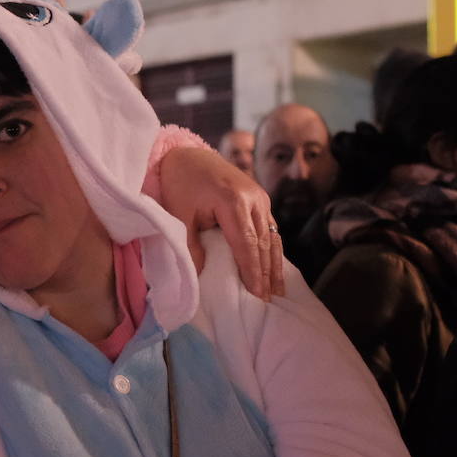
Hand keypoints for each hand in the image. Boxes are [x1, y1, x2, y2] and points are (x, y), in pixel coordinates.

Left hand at [157, 146, 284, 299]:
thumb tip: (200, 274)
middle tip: (269, 300)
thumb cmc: (180, 184)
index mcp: (233, 201)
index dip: (253, 272)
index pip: (247, 244)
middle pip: (264, 243)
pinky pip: (270, 228)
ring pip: (272, 237)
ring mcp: (260, 197)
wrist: (186, 155)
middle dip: (267, 274)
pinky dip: (272, 250)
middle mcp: (253, 199)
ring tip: (278, 291)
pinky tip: (274, 269)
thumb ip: (190, 244)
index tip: (258, 295)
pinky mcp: (260, 199)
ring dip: (274, 265)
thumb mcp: (178, 214)